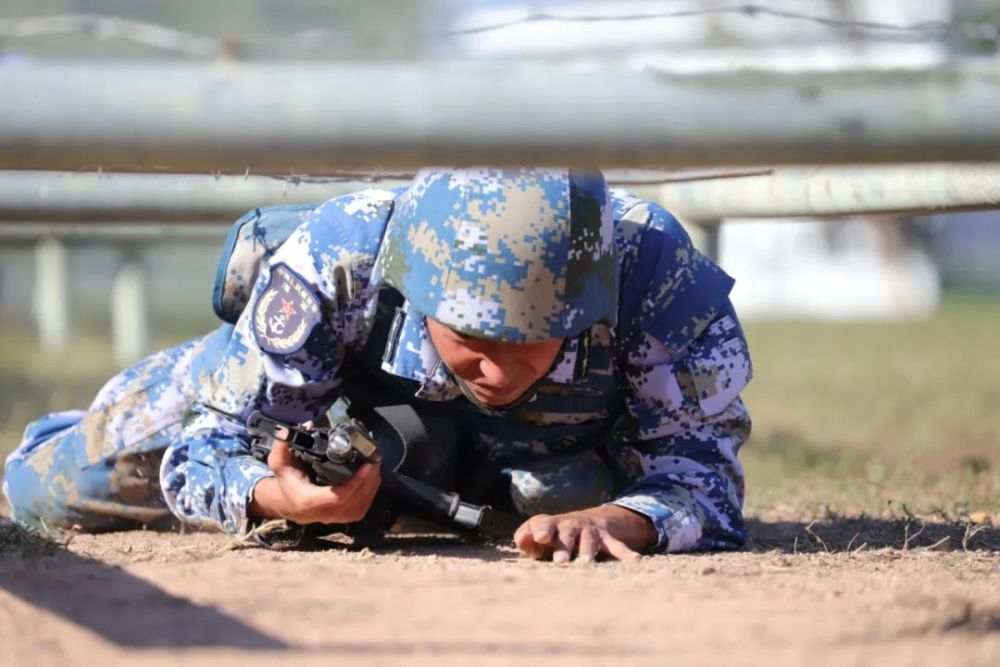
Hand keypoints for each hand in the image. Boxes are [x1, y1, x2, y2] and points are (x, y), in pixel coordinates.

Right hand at [249, 439, 380, 524]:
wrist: (287, 503)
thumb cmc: (287, 481)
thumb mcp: (280, 462)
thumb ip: (285, 444)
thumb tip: (308, 425)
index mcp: (309, 501)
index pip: (338, 496)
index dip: (356, 482)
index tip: (367, 465)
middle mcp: (323, 513)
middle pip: (354, 500)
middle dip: (369, 480)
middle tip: (374, 459)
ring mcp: (335, 518)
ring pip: (361, 505)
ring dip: (371, 486)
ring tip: (375, 466)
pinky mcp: (343, 518)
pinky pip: (361, 509)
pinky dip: (370, 494)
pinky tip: (372, 479)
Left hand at [514, 505, 655, 563]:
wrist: (584, 522)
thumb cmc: (553, 534)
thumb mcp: (537, 534)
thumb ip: (525, 537)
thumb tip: (522, 540)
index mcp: (552, 524)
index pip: (544, 523)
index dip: (542, 529)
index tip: (541, 537)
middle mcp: (571, 525)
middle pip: (568, 533)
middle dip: (564, 546)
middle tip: (560, 563)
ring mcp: (590, 531)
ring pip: (590, 540)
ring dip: (588, 551)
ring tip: (586, 564)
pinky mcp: (606, 539)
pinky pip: (616, 546)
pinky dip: (625, 553)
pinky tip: (635, 561)